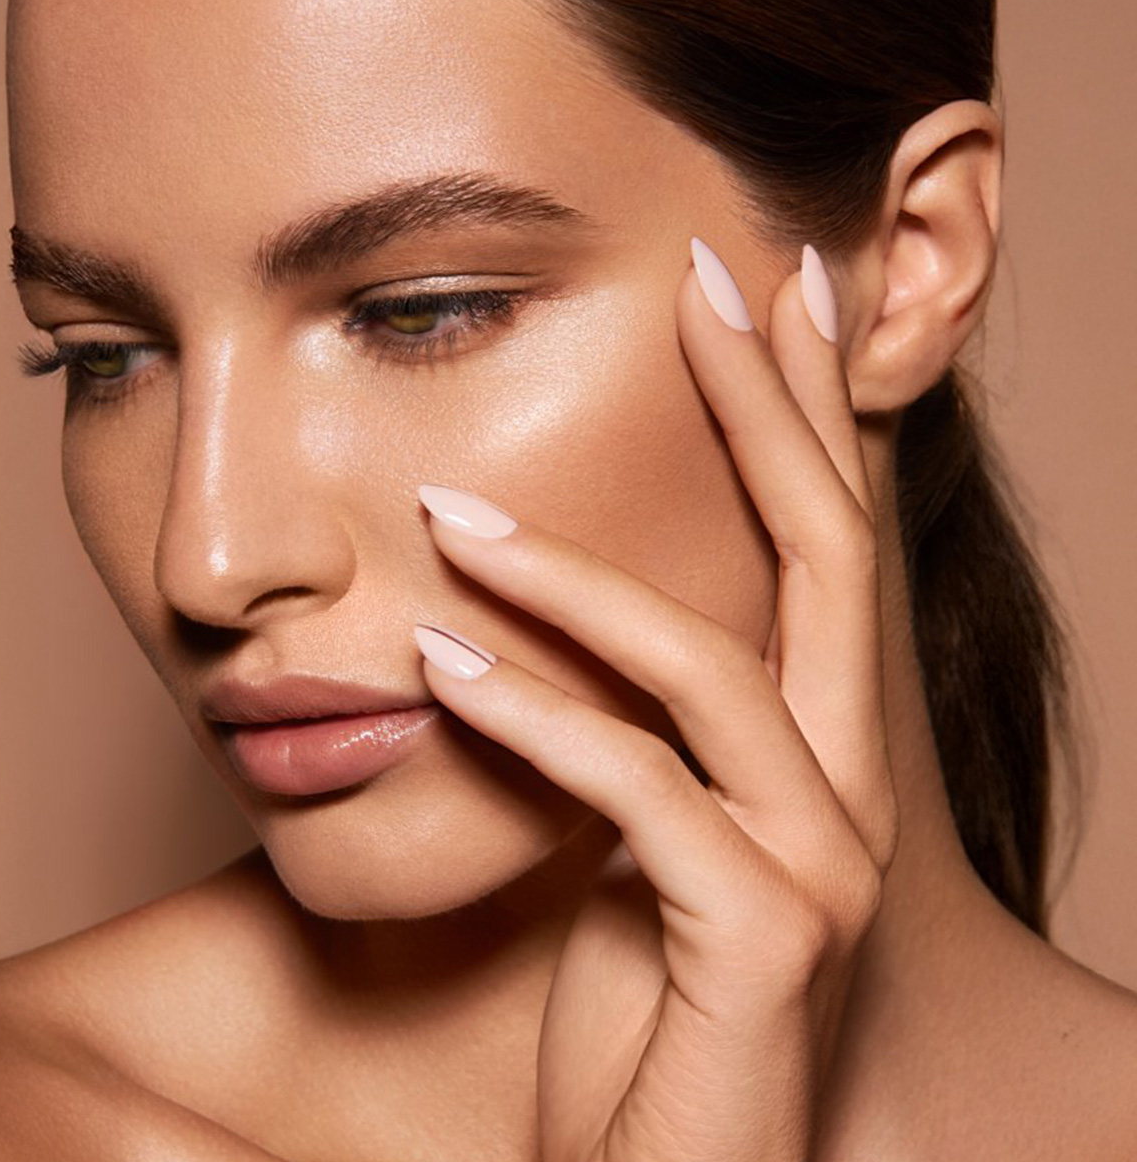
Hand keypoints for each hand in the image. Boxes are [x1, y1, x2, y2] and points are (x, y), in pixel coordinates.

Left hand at [412, 239, 898, 1161]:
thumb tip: (539, 613)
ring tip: (449, 511)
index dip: (799, 411)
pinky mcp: (762, 942)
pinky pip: (636, 790)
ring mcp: (820, 866)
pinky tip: (436, 666)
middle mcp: (846, 792)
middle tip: (708, 277)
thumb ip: (621, 724)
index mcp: (815, 754)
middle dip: (767, 407)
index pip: (820, 545)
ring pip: (709, 666)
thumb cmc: (632, 1006)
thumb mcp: (626, 837)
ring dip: (572, 576)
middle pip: (824, 555)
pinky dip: (532, 716)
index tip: (759, 290)